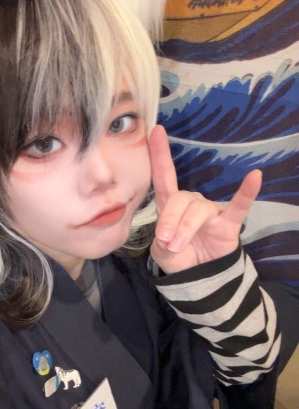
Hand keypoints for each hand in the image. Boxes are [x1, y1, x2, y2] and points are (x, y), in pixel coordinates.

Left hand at [148, 125, 261, 273]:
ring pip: (198, 210)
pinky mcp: (229, 222)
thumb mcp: (161, 250)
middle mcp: (191, 202)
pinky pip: (239, 205)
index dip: (159, 155)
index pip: (163, 176)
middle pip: (178, 199)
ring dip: (186, 228)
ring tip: (177, 246)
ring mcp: (211, 210)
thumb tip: (169, 236)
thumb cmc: (177, 256)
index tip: (154, 131)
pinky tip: (254, 177)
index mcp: (170, 204)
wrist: (198, 277)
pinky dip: (246, 192)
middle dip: (170, 219)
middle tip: (166, 241)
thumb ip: (161, 240)